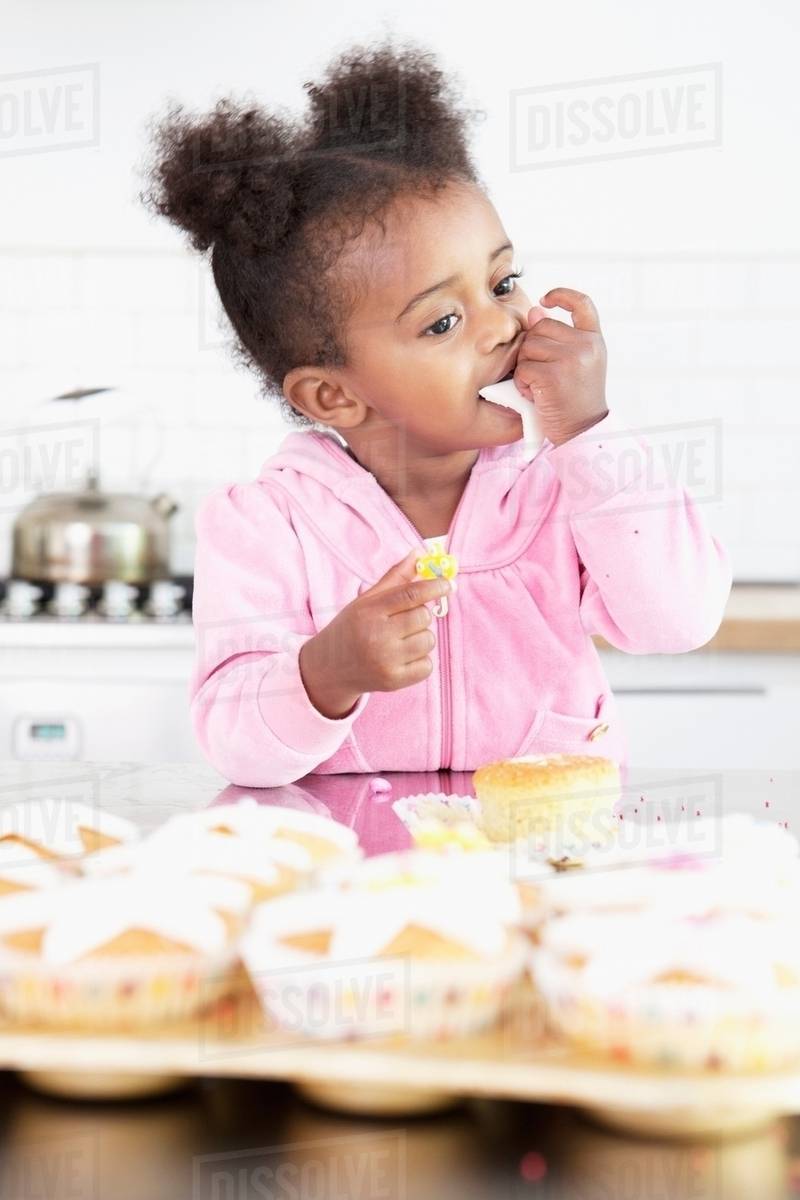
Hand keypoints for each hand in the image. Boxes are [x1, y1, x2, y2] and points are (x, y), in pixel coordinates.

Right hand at [298, 549, 450, 718]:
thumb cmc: (351, 629)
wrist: (329, 669)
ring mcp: (386, 661)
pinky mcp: (393, 681)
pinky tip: (402, 658)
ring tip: (401, 641)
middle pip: (423, 617)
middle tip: (404, 620)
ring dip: (421, 638)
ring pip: (428, 640)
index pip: (410, 594)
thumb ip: (394, 578)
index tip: (447, 584)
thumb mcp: (366, 601)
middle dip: (420, 615)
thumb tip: (419, 554)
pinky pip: (427, 665)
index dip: (434, 587)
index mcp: (369, 611)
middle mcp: (376, 636)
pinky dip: (420, 660)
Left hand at [512, 288, 608, 446]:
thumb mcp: (576, 365)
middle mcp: (586, 345)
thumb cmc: (575, 401)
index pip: (582, 303)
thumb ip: (558, 338)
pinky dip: (523, 383)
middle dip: (534, 349)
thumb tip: (535, 310)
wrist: (582, 433)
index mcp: (595, 340)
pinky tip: (536, 396)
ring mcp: (571, 359)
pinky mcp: (553, 376)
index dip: (562, 295)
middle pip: (541, 327)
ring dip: (526, 367)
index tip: (545, 299)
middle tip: (544, 375)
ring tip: (540, 386)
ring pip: (528, 347)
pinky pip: (523, 368)